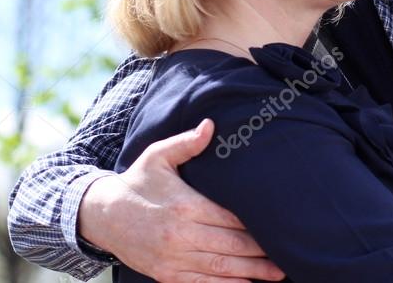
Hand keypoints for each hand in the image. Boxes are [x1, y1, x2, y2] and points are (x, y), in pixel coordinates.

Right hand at [78, 119, 284, 281]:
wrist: (102, 215)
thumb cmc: (137, 181)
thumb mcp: (158, 156)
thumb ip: (186, 143)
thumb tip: (210, 125)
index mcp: (184, 207)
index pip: (230, 218)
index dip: (256, 224)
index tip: (280, 224)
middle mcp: (180, 235)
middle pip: (230, 246)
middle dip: (261, 250)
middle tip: (290, 251)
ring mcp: (173, 259)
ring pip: (220, 269)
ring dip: (252, 272)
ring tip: (279, 273)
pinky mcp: (166, 274)